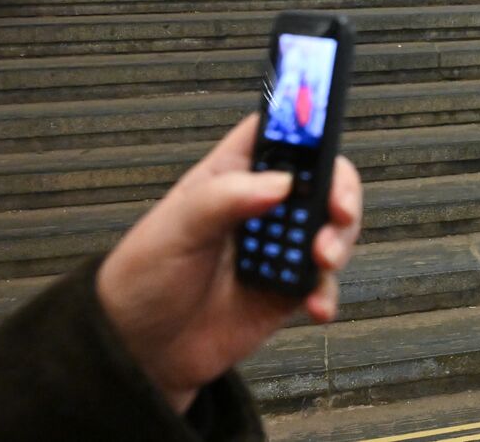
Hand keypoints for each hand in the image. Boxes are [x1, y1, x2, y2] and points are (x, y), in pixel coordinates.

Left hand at [96, 113, 362, 413]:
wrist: (139, 354)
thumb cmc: (142, 280)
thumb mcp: (174, 229)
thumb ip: (223, 199)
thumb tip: (280, 183)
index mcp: (231, 177)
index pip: (279, 134)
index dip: (307, 126)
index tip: (326, 137)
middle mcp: (262, 207)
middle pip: (322, 178)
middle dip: (340, 191)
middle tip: (337, 210)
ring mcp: (280, 248)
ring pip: (333, 226)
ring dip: (339, 240)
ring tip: (321, 261)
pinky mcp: (289, 288)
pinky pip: (325, 281)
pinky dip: (328, 291)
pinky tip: (313, 304)